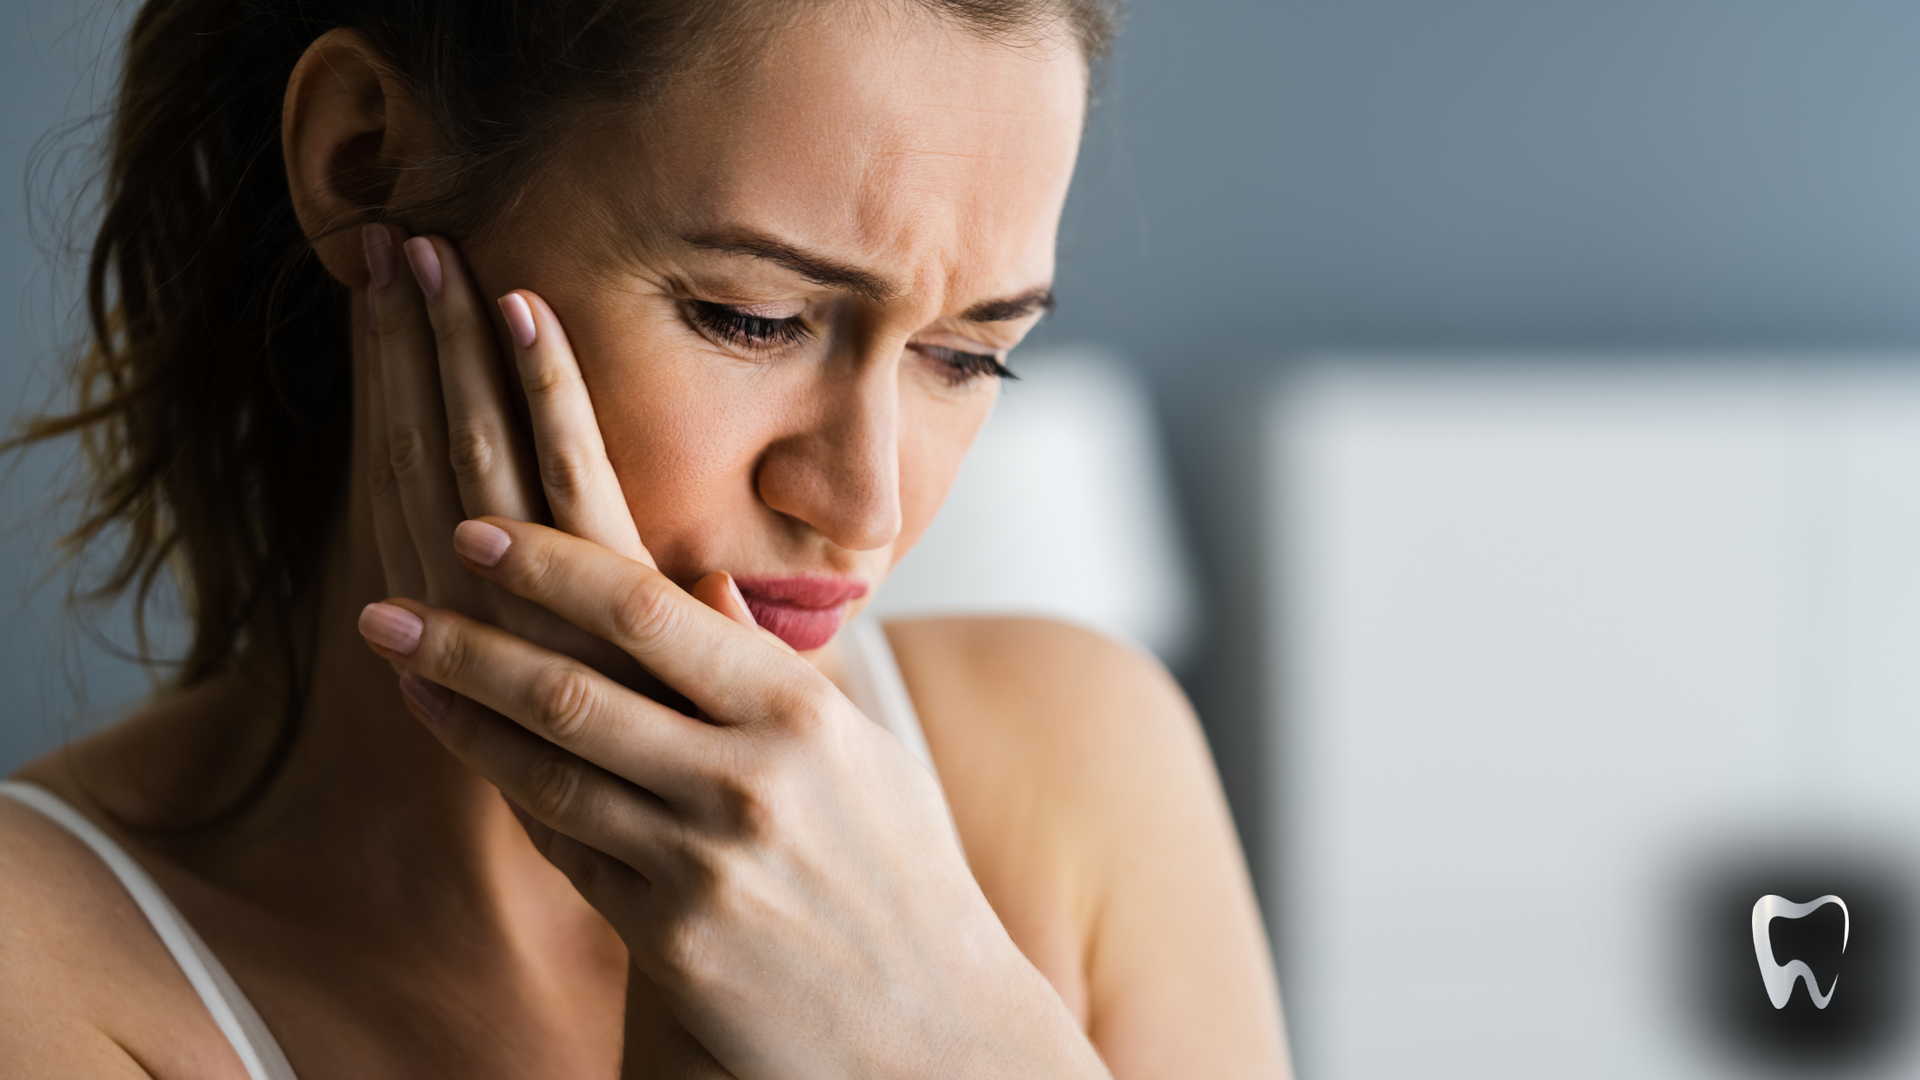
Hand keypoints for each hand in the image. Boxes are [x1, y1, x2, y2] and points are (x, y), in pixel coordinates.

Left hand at [352, 277, 1107, 1078]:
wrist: (933, 1029)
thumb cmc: (896, 871)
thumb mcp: (860, 752)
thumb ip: (772, 669)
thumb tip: (706, 579)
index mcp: (800, 712)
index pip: (649, 607)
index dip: (548, 559)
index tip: (474, 526)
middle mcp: (753, 778)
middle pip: (576, 681)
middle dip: (468, 630)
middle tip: (387, 596)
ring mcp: (709, 864)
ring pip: (549, 768)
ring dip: (459, 707)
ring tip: (395, 655)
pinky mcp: (676, 942)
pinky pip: (566, 851)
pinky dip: (505, 790)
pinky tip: (457, 743)